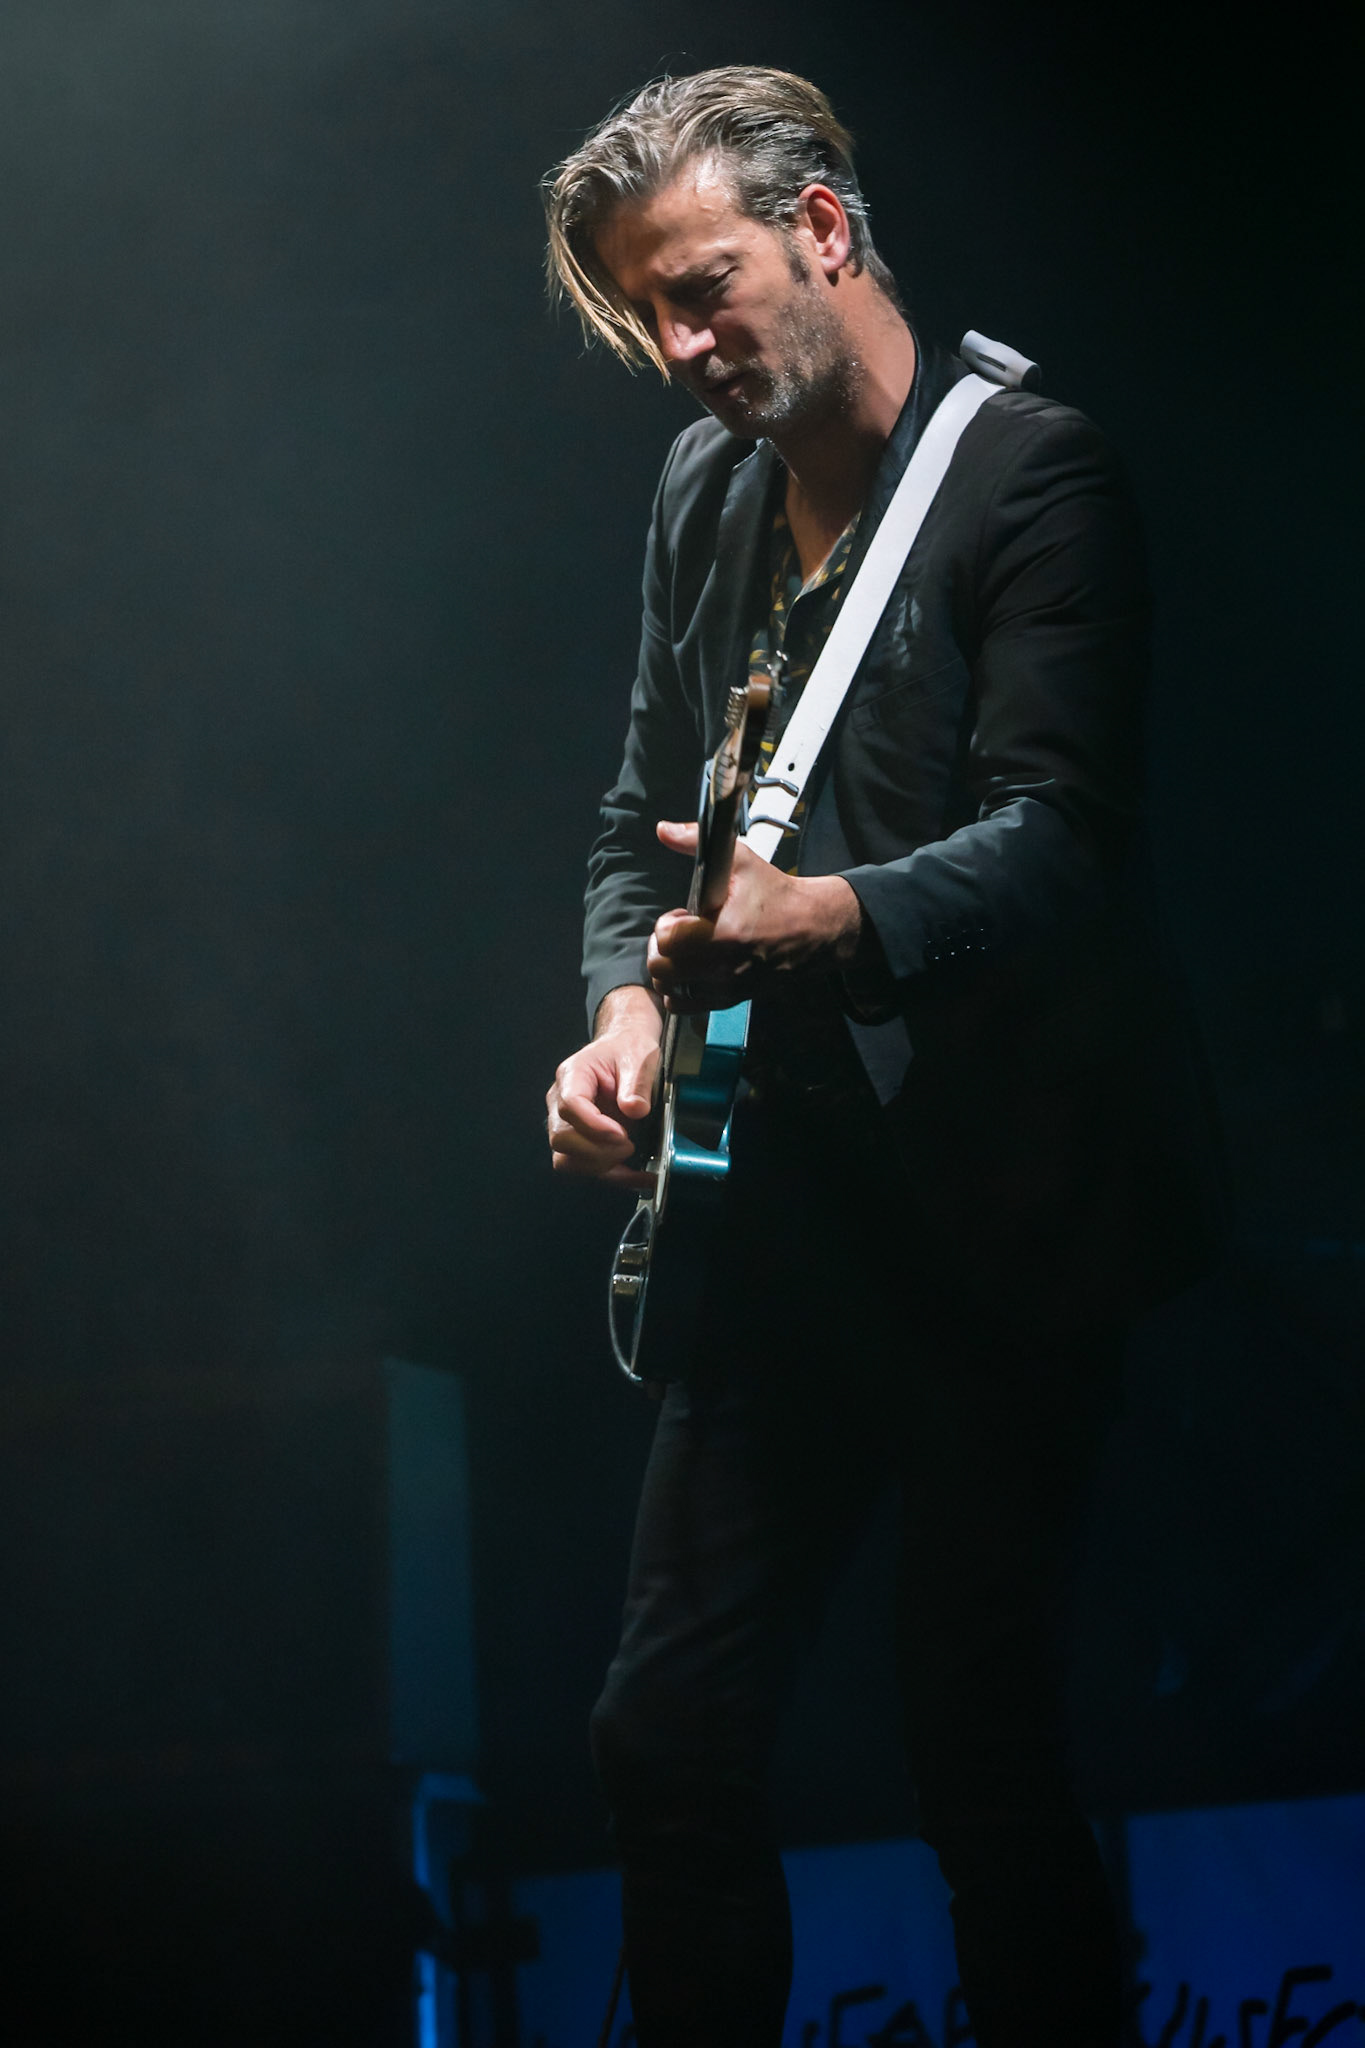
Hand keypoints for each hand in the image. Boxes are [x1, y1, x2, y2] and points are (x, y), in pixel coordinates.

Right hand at [546, 986, 662, 1185]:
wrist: (625, 1050)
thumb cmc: (627, 1050)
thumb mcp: (639, 1057)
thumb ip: (636, 1083)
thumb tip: (635, 1109)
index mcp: (573, 1075)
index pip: (569, 1105)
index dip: (593, 1125)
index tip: (621, 1133)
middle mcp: (561, 1102)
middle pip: (561, 1138)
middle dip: (597, 1149)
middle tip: (629, 1143)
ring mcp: (567, 1124)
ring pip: (566, 1160)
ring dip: (601, 1166)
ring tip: (631, 1152)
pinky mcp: (580, 1142)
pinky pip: (585, 1168)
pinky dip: (613, 1176)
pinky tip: (639, 1175)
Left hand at [646, 820, 862, 1012]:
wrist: (813, 929)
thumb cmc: (775, 894)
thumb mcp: (740, 860)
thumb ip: (696, 841)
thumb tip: (662, 829)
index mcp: (724, 932)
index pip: (666, 940)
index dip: (666, 924)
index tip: (682, 915)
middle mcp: (723, 966)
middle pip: (662, 968)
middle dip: (662, 948)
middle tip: (679, 934)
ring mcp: (727, 987)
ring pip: (671, 990)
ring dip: (669, 970)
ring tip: (684, 952)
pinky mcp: (732, 999)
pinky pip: (688, 1005)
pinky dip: (680, 991)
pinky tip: (689, 973)